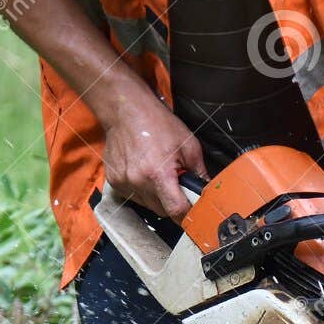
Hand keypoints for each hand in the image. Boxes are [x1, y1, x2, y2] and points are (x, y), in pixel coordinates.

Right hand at [99, 92, 206, 219]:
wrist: (124, 110)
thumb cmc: (156, 123)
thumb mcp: (188, 145)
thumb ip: (200, 172)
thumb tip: (208, 191)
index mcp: (158, 173)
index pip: (176, 210)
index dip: (188, 213)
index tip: (193, 212)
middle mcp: (138, 181)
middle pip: (163, 211)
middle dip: (173, 202)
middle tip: (175, 183)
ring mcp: (124, 183)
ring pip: (149, 206)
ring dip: (157, 197)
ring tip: (158, 173)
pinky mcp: (115, 182)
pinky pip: (135, 197)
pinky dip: (143, 190)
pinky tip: (144, 172)